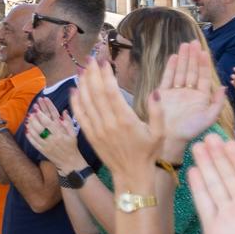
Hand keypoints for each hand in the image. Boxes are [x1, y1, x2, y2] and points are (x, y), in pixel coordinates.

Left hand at [23, 95, 86, 173]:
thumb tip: (64, 111)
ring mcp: (47, 146)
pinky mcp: (43, 151)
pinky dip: (30, 137)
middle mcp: (52, 140)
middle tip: (30, 114)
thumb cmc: (72, 147)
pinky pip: (35, 144)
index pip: (48, 123)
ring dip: (30, 128)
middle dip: (34, 120)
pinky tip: (27, 131)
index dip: (41, 116)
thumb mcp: (73, 134)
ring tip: (27, 121)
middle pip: (40, 129)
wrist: (70, 162)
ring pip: (36, 136)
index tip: (36, 110)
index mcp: (60, 135)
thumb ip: (68, 122)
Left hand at [67, 47, 158, 176]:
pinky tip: (74, 89)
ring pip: (85, 102)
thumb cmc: (148, 153)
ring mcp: (97, 130)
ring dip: (82, 83)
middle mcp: (108, 123)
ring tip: (82, 69)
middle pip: (96, 93)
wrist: (131, 175)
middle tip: (90, 58)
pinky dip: (75, 101)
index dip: (105, 74)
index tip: (103, 61)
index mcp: (125, 120)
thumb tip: (155, 92)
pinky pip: (80, 115)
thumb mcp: (160, 133)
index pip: (111, 92)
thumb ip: (158, 112)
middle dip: (92, 73)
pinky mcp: (90, 136)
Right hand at [150, 42, 225, 162]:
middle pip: (191, 70)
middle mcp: (189, 92)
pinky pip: (168, 78)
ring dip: (183, 58)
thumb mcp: (209, 118)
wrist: (171, 138)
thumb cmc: (191, 130)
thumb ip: (217, 102)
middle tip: (193, 42)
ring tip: (185, 45)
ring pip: (180, 71)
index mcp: (201, 97)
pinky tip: (173, 57)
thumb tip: (223, 86)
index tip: (204, 52)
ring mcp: (176, 92)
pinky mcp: (164, 94)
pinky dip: (170, 67)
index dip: (203, 64)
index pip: (203, 76)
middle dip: (193, 57)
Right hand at [186, 133, 234, 233]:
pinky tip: (192, 173)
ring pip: (215, 188)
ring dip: (207, 167)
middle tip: (207, 137)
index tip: (227, 141)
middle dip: (219, 157)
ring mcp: (228, 222)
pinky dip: (198, 189)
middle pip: (229, 178)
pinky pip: (204, 206)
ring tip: (198, 147)